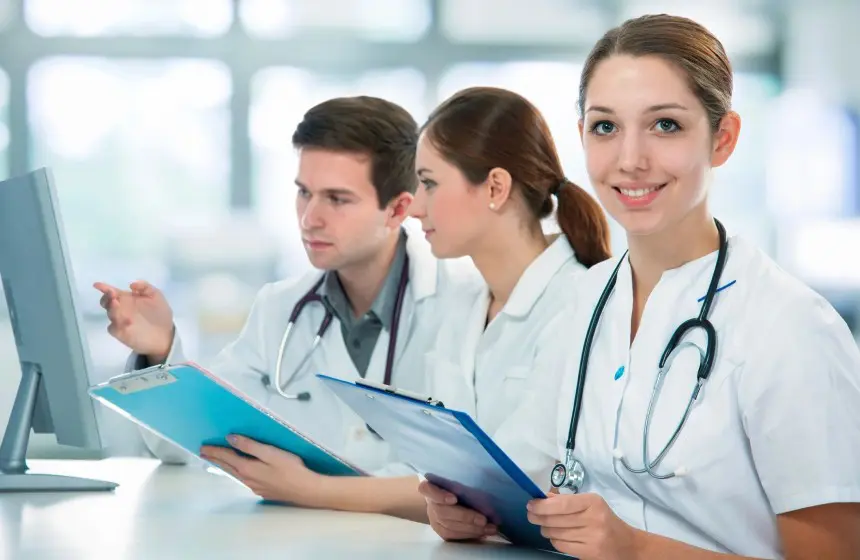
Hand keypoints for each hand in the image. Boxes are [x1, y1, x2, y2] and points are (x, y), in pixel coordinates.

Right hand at [94, 280, 173, 359]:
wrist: (165, 336)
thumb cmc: (160, 315)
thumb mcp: (156, 297)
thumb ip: (146, 288)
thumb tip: (131, 285)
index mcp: (128, 300)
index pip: (113, 293)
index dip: (105, 288)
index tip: (97, 285)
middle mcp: (121, 309)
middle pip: (107, 303)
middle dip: (107, 298)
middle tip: (113, 295)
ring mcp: (120, 322)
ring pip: (110, 314)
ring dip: (112, 308)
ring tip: (116, 303)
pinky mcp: (120, 333)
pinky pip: (113, 328)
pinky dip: (116, 324)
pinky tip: (125, 321)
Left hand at [200, 435, 323, 506]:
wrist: (305, 490)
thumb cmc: (290, 468)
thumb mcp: (270, 452)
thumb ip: (250, 445)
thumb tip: (230, 439)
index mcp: (247, 467)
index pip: (227, 457)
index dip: (215, 451)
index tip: (203, 447)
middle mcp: (247, 478)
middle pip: (227, 467)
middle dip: (215, 459)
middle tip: (204, 453)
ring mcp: (254, 486)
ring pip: (234, 474)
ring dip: (224, 466)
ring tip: (217, 460)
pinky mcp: (262, 490)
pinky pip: (243, 479)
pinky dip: (236, 471)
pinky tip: (238, 471)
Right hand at [418, 480, 496, 540]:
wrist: (445, 498)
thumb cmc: (455, 486)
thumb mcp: (457, 480)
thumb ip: (463, 484)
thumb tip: (486, 486)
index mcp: (429, 487)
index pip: (428, 489)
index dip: (440, 495)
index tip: (454, 498)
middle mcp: (430, 504)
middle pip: (443, 512)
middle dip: (465, 517)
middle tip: (484, 520)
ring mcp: (433, 519)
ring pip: (449, 527)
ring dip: (471, 529)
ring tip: (490, 528)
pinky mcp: (440, 531)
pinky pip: (453, 536)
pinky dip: (469, 535)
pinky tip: (483, 533)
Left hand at [527, 493, 638, 559]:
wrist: (627, 545)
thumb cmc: (605, 520)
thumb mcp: (590, 504)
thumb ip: (566, 500)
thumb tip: (542, 497)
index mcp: (593, 503)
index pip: (561, 504)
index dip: (542, 505)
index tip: (531, 504)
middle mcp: (593, 519)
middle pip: (554, 519)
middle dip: (538, 517)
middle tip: (532, 515)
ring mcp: (591, 538)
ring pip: (555, 533)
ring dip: (546, 529)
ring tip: (547, 526)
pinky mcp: (588, 553)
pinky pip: (561, 546)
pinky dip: (555, 541)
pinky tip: (558, 536)